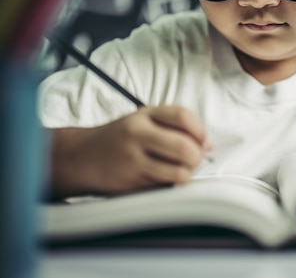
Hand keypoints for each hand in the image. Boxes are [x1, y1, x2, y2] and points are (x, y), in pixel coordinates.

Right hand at [50, 105, 210, 196]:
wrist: (80, 157)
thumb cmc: (120, 138)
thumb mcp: (143, 120)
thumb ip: (175, 126)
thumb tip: (208, 144)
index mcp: (144, 115)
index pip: (183, 116)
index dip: (200, 131)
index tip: (204, 141)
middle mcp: (137, 135)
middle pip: (185, 147)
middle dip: (197, 157)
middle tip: (193, 159)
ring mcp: (132, 160)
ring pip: (179, 172)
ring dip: (185, 174)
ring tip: (177, 170)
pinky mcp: (129, 183)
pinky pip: (164, 187)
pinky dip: (169, 185)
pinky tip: (160, 178)